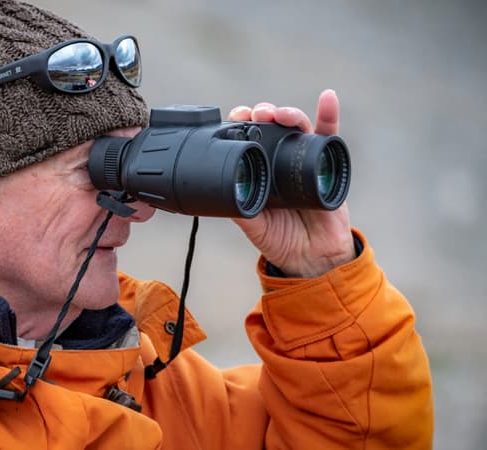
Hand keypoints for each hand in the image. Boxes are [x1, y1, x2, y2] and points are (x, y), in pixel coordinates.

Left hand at [228, 89, 354, 277]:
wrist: (313, 258)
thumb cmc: (281, 240)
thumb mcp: (254, 226)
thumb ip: (242, 210)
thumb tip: (223, 195)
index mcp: (259, 170)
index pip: (248, 140)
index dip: (241, 125)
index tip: (234, 118)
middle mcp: (279, 160)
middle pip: (271, 127)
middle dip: (262, 114)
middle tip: (254, 114)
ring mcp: (303, 159)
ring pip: (296, 127)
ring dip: (288, 114)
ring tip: (280, 113)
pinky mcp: (328, 163)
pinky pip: (330, 135)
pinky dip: (329, 114)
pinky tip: (328, 97)